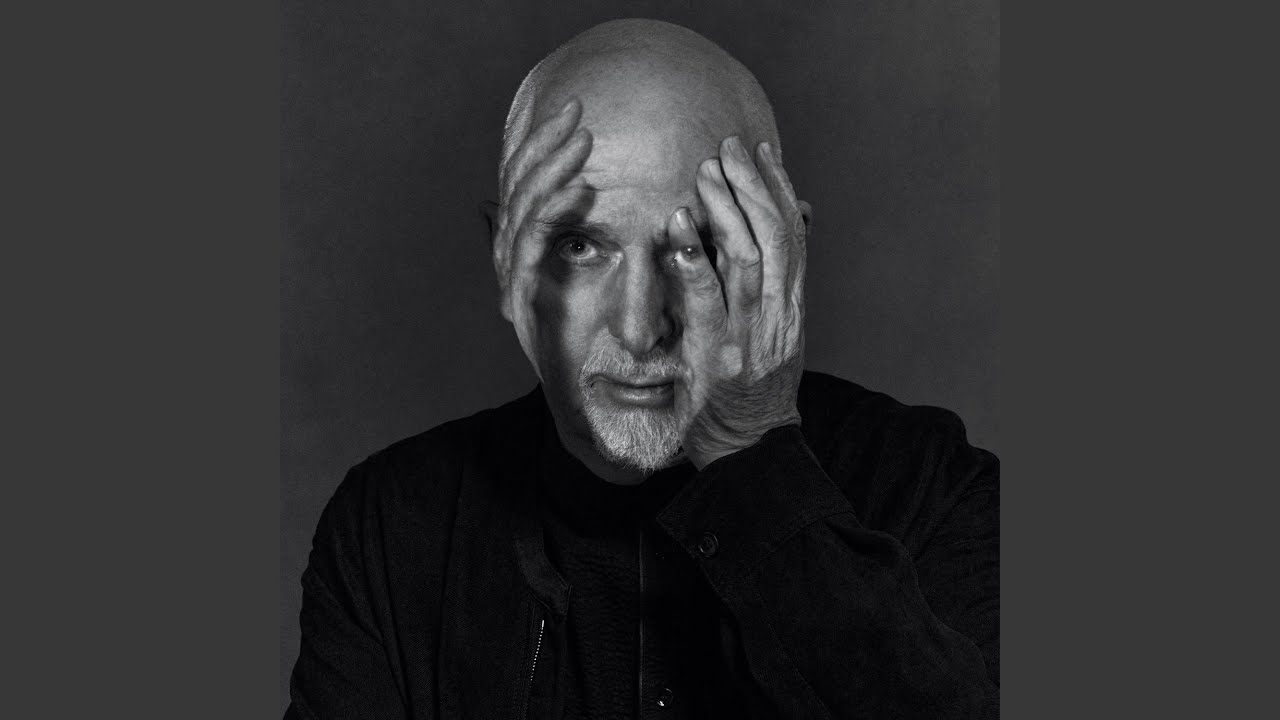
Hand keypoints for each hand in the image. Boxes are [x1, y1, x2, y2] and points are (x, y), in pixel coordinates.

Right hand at [491, 98, 593, 364]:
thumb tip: (532, 197)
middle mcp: (512, 262)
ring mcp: (512, 282)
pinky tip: (579, 189)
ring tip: (580, 141)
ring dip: (551, 170)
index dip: (542, 144)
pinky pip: (532, 247)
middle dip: (544, 144)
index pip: (525, 182)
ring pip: (522, 209)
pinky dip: (553, 213)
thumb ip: (570, 243)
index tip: (575, 111)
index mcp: (525, 250)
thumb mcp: (597, 287)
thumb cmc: (600, 350)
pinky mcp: (519, 304)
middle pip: (518, 187)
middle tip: (574, 110)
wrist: (591, 412)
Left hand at [667, 136, 808, 468]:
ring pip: (749, 258)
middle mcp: (780, 316)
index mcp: (793, 307)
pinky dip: (693, 261)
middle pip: (776, 236)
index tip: (762, 150)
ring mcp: (751, 336)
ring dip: (726, 211)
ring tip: (705, 174)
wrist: (750, 450)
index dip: (779, 188)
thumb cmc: (754, 390)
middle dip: (752, 186)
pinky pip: (707, 301)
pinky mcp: (719, 357)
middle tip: (726, 148)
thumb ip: (784, 279)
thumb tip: (801, 216)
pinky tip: (675, 229)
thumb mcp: (779, 330)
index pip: (795, 235)